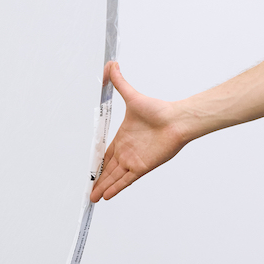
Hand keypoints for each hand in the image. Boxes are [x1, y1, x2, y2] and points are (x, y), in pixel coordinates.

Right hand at [90, 62, 188, 201]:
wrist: (177, 120)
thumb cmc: (159, 109)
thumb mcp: (133, 96)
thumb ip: (120, 83)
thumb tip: (111, 65)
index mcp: (123, 139)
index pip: (106, 155)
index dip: (97, 164)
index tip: (88, 170)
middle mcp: (127, 152)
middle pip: (108, 170)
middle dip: (97, 181)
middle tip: (87, 191)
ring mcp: (134, 161)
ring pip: (114, 178)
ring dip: (103, 187)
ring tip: (92, 198)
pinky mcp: (141, 167)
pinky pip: (125, 181)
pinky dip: (116, 188)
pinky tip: (106, 196)